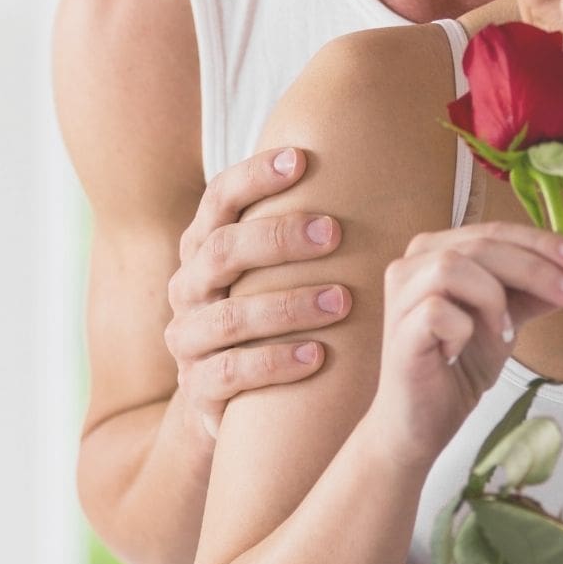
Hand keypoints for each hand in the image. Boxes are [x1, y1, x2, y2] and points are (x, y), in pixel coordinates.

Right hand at [164, 147, 351, 439]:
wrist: (234, 403)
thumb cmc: (270, 318)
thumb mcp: (273, 273)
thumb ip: (301, 233)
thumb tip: (374, 170)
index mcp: (203, 248)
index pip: (218, 200)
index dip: (253, 176)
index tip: (300, 160)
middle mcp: (188, 287)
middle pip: (221, 251)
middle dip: (278, 238)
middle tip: (335, 232)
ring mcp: (188, 338)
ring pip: (229, 315)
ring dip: (288, 305)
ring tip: (341, 301)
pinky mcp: (198, 387)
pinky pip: (230, 372)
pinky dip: (275, 362)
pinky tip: (317, 355)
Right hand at [368, 222, 562, 467]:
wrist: (421, 423)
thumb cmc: (458, 368)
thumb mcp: (507, 321)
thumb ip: (536, 292)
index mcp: (439, 250)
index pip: (497, 231)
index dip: (545, 242)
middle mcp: (414, 263)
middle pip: (482, 244)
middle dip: (538, 268)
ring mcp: (401, 294)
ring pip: (455, 266)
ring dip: (494, 298)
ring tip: (504, 332)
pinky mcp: (400, 329)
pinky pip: (439, 311)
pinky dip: (463, 328)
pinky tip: (461, 352)